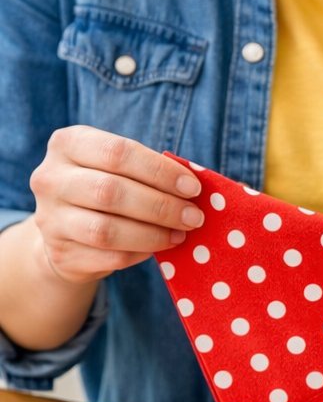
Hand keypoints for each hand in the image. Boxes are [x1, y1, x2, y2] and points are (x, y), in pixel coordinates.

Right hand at [29, 126, 202, 284]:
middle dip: (161, 206)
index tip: (193, 188)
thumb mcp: (116, 168)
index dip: (160, 171)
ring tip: (180, 234)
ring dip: (153, 234)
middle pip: (111, 192)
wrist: (64, 231)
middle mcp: (50, 178)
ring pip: (107, 230)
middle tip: (193, 216)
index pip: (117, 152)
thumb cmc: (102, 189)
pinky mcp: (60, 254)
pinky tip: (158, 248)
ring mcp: (50, 218)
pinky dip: (140, 254)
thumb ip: (147, 170)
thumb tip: (194, 187)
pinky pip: (108, 257)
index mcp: (67, 144)